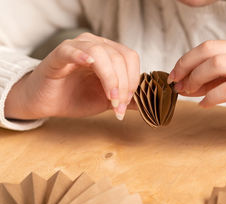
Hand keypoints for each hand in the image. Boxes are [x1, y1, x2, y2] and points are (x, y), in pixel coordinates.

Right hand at [5, 32, 139, 120]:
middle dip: (124, 85)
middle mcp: (96, 45)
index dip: (134, 80)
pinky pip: (72, 50)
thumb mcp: (107, 100)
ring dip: (111, 79)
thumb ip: (126, 99)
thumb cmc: (75, 97)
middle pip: (120, 57)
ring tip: (110, 99)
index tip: (127, 102)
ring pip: (102, 54)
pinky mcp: (59, 54)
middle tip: (119, 106)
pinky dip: (82, 56)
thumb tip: (148, 103)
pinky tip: (89, 64)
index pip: (130, 58)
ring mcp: (77, 47)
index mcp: (109, 54)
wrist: (47, 102)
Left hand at [168, 34, 225, 136]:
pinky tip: (204, 104)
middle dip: (187, 65)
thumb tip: (188, 82)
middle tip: (177, 82)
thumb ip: (220, 76)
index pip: (211, 45)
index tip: (177, 74)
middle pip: (210, 49)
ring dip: (196, 79)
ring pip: (218, 64)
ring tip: (189, 93)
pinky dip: (210, 97)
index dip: (188, 59)